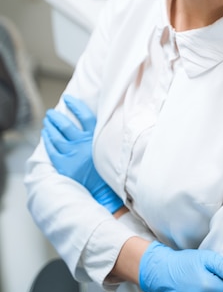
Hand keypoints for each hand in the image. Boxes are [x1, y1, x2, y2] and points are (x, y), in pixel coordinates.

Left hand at [42, 94, 122, 213]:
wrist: (103, 192)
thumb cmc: (107, 170)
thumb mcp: (108, 149)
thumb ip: (102, 136)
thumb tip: (93, 125)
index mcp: (95, 138)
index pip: (84, 116)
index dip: (75, 105)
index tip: (67, 99)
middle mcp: (83, 144)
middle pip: (66, 125)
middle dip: (56, 117)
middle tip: (51, 112)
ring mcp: (72, 154)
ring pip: (56, 136)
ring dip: (50, 126)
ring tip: (47, 121)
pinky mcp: (63, 164)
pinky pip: (52, 149)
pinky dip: (47, 140)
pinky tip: (45, 134)